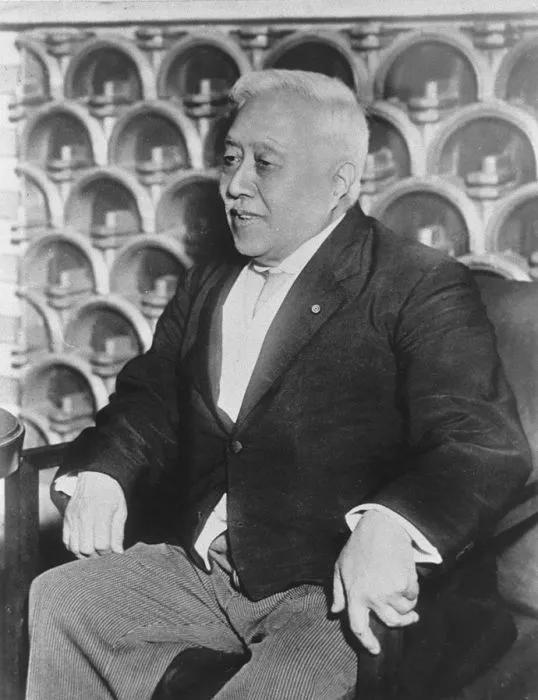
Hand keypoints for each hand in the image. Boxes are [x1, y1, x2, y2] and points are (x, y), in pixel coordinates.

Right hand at [62, 472, 126, 557]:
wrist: (95, 477)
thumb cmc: (111, 493)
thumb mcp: (121, 510)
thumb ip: (118, 533)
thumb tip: (118, 551)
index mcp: (101, 513)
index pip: (101, 544)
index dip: (108, 551)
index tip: (113, 549)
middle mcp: (85, 516)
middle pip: (86, 548)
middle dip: (97, 555)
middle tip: (104, 551)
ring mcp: (73, 518)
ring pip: (74, 548)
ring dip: (85, 554)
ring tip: (95, 549)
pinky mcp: (66, 519)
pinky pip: (66, 541)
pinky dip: (74, 547)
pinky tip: (84, 544)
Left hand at [332, 510, 418, 653]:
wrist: (381, 529)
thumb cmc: (358, 546)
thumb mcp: (341, 567)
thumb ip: (337, 591)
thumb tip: (335, 610)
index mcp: (354, 594)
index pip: (358, 627)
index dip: (367, 642)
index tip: (376, 650)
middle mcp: (372, 597)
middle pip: (390, 622)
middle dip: (401, 623)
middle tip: (408, 619)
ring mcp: (390, 591)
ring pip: (403, 611)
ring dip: (408, 608)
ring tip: (407, 596)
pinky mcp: (405, 583)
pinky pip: (413, 597)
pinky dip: (413, 593)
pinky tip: (408, 581)